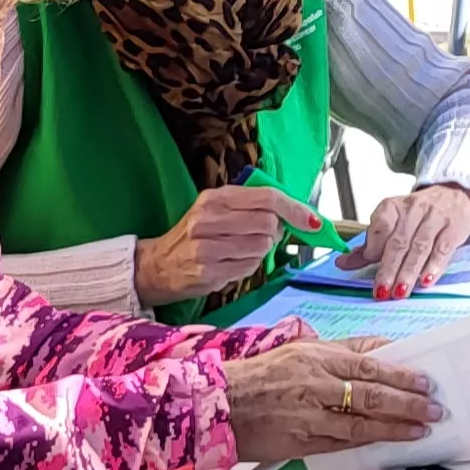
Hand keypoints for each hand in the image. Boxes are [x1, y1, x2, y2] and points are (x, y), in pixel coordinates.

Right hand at [137, 185, 324, 303]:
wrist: (156, 266)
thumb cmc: (194, 235)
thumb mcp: (216, 210)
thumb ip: (252, 207)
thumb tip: (297, 214)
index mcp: (215, 198)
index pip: (267, 197)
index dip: (295, 209)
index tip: (312, 220)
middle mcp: (209, 219)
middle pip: (268, 223)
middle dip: (275, 232)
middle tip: (263, 236)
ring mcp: (207, 247)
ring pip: (261, 247)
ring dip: (261, 251)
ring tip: (242, 250)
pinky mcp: (208, 272)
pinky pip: (249, 268)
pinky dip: (249, 266)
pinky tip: (233, 263)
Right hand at [220, 336, 436, 461]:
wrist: (218, 403)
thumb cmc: (262, 374)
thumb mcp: (301, 350)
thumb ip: (343, 350)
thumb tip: (385, 350)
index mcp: (316, 357)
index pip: (369, 365)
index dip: (401, 375)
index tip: (426, 382)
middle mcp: (314, 385)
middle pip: (370, 395)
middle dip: (407, 403)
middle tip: (434, 409)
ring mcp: (307, 416)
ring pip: (360, 424)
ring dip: (394, 428)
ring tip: (420, 430)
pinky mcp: (299, 443)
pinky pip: (340, 445)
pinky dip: (366, 444)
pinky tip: (386, 444)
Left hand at [343, 182, 469, 300]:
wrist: (456, 195)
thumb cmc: (420, 214)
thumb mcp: (393, 223)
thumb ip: (370, 245)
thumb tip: (342, 263)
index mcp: (393, 207)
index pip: (381, 224)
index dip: (374, 245)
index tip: (369, 260)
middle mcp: (414, 210)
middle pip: (399, 242)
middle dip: (389, 268)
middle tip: (381, 291)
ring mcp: (435, 219)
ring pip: (419, 248)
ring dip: (408, 272)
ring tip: (399, 292)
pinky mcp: (453, 229)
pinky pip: (442, 250)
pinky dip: (434, 266)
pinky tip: (426, 281)